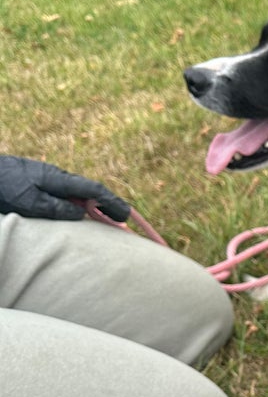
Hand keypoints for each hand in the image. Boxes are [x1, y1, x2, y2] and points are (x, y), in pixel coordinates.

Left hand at [0, 156, 130, 221]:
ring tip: (105, 219)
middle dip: (107, 204)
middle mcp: (56, 176)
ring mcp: (47, 178)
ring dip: (93, 204)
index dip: (111, 203)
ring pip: (77, 192)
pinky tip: (77, 211)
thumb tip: (81, 213)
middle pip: (88, 191)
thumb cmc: (4, 188)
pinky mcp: (38, 183)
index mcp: (58, 179)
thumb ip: (57, 208)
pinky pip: (65, 194)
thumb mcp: (30, 202)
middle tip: (121, 220)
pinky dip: (78, 203)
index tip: (126, 216)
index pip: (93, 190)